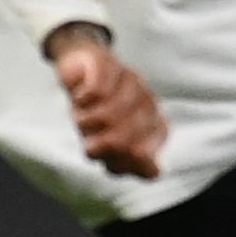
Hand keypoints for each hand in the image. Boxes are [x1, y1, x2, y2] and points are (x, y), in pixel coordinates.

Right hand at [46, 24, 167, 178]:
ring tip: (83, 115)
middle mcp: (147, 101)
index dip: (117, 162)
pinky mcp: (107, 66)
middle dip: (97, 144)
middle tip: (89, 136)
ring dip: (85, 121)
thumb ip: (131, 160)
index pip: (141, 155)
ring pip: (105, 117)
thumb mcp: (112, 139)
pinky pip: (94, 93)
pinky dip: (81, 101)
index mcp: (153, 122)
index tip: (104, 157)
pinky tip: (81, 98)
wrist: (83, 64)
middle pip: (121, 140)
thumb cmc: (99, 108)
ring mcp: (130, 81)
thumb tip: (154, 172)